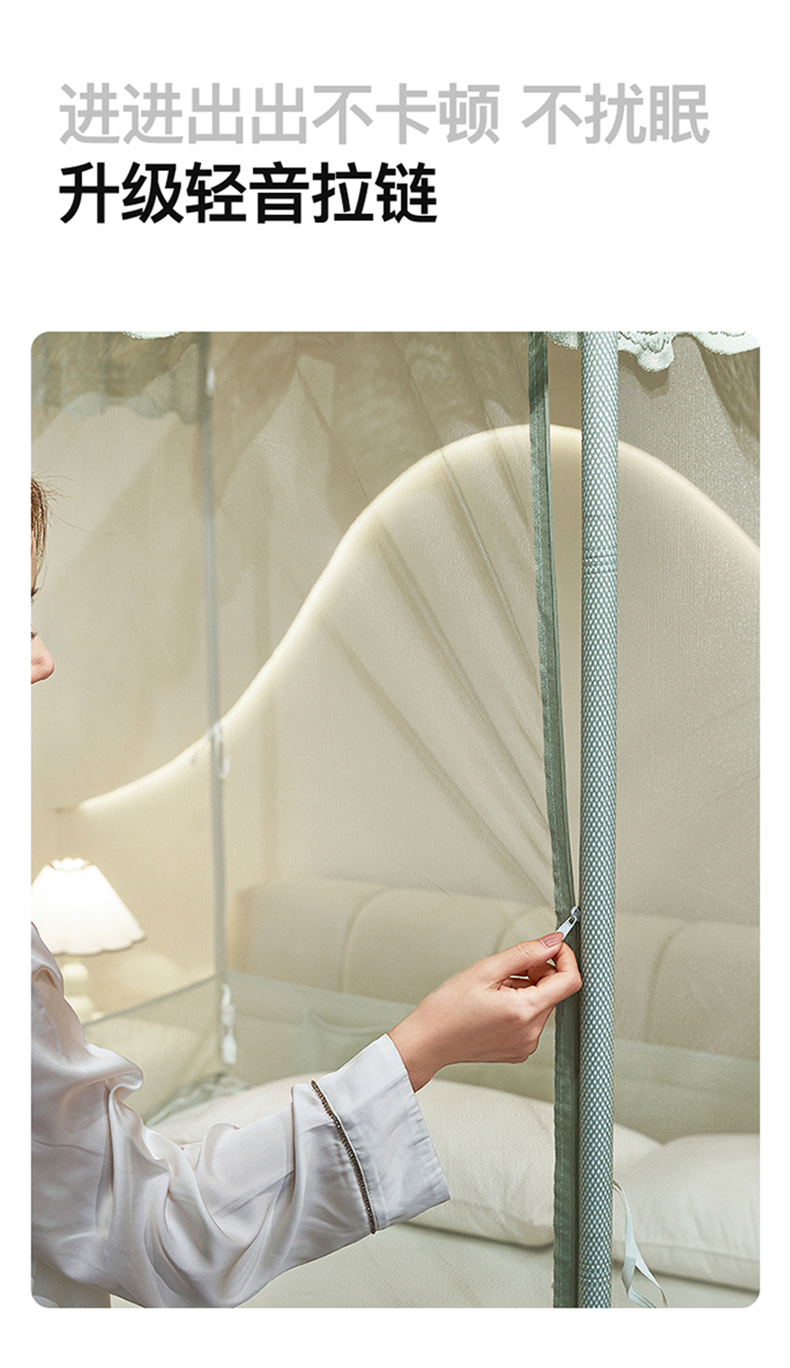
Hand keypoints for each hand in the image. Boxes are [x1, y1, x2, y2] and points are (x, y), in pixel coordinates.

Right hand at [388, 934, 580, 1090]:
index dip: (565, 957)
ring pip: (542, 1003)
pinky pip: (532, 1019)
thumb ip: (524, 953)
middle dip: (537, 972)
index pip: (570, 980)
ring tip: (494, 989)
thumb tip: (552, 942)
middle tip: (505, 970)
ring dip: (527, 988)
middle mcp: (531, 1033)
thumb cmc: (447, 1009)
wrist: (428, 1041)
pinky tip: (495, 1004)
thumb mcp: (485, 969)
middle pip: (554, 990)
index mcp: (525, 1011)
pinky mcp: (519, 1050)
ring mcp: (526, 1045)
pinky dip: (520, 1005)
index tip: (552, 946)